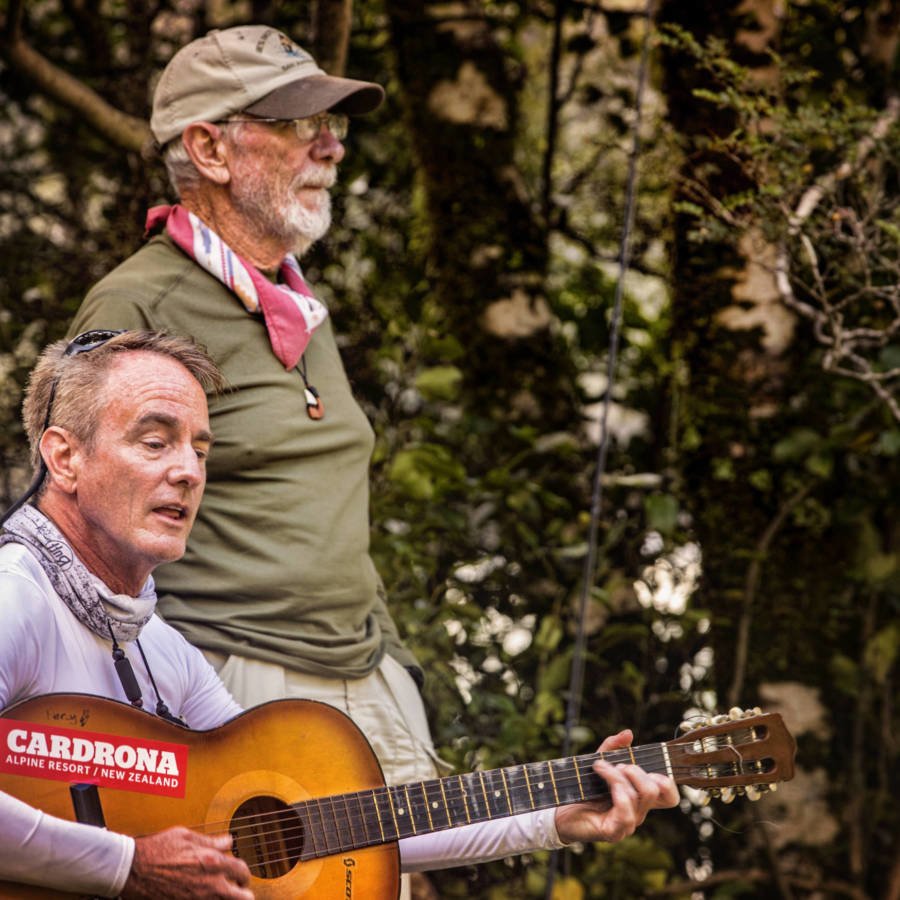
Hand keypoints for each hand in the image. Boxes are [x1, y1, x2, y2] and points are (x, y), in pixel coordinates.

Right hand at [122, 826, 252, 898]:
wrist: (134, 869)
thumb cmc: (158, 849)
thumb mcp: (187, 836)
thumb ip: (211, 841)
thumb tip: (228, 841)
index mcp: (213, 862)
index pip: (242, 871)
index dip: (244, 874)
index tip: (240, 875)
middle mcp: (210, 884)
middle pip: (242, 897)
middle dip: (242, 892)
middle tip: (236, 889)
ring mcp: (198, 899)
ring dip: (227, 899)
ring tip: (223, 895)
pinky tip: (205, 897)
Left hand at [554, 729, 678, 844]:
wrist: (561, 812)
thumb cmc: (583, 789)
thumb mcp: (599, 762)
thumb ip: (613, 747)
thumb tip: (628, 733)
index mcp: (639, 798)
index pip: (669, 797)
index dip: (667, 782)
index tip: (648, 767)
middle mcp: (638, 812)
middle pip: (656, 791)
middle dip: (637, 771)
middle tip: (618, 765)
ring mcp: (628, 824)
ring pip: (639, 796)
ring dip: (618, 775)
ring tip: (601, 767)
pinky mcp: (614, 832)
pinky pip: (626, 812)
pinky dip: (615, 789)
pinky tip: (602, 781)